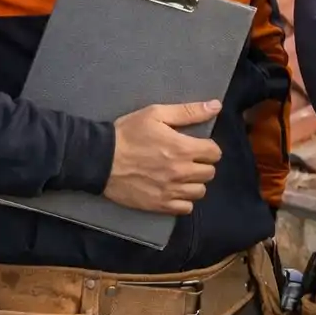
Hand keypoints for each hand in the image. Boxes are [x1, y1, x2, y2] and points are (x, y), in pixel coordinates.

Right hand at [104, 101, 223, 214]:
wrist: (99, 159)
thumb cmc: (127, 133)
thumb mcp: (156, 114)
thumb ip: (189, 111)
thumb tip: (216, 106)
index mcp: (183, 149)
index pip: (215, 153)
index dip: (208, 148)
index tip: (197, 146)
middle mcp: (181, 172)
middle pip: (209, 173)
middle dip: (202, 164)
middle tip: (188, 159)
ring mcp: (170, 191)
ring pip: (200, 191)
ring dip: (194, 183)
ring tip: (182, 175)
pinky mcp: (158, 205)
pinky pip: (185, 208)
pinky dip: (184, 200)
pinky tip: (175, 190)